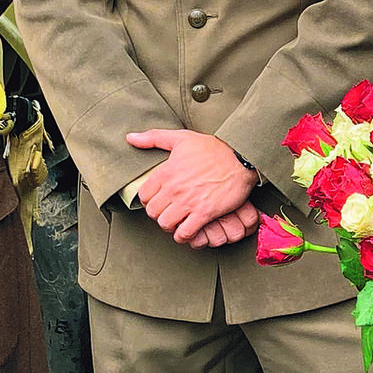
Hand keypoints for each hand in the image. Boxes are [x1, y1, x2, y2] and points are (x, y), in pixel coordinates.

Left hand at [129, 129, 257, 243]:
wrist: (242, 157)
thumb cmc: (214, 148)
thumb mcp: (182, 138)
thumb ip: (153, 138)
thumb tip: (130, 138)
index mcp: (167, 171)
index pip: (144, 195)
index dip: (150, 200)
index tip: (159, 199)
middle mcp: (175, 188)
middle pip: (153, 212)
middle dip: (159, 214)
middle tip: (168, 211)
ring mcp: (189, 201)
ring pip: (166, 224)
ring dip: (170, 225)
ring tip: (177, 221)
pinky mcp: (205, 212)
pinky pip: (185, 232)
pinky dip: (184, 235)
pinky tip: (189, 230)